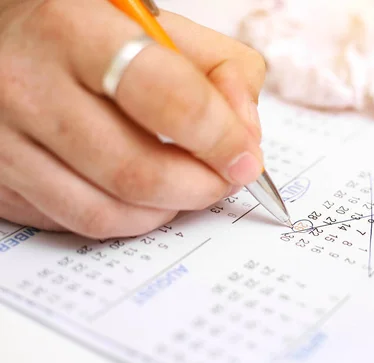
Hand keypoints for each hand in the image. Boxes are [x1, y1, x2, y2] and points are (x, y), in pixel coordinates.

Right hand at [0, 0, 265, 237]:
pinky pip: (72, 223)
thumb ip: (221, 69)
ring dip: (163, 212)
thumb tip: (245, 139)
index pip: (167, 98)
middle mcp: (27, 86)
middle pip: (137, 171)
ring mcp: (3, 140)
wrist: (1, 36)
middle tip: (222, 179)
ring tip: (182, 186)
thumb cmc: (86, 29)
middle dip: (200, 187)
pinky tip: (133, 191)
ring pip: (104, 213)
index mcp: (74, 28)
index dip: (219, 138)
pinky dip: (121, 218)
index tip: (245, 158)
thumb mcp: (157, 24)